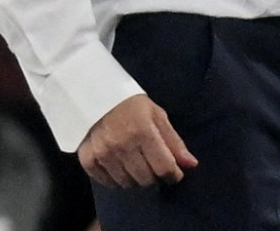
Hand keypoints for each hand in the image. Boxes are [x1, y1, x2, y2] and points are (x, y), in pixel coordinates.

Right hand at [77, 94, 197, 188]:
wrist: (96, 94)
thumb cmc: (131, 104)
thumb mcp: (157, 115)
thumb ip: (174, 141)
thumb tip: (191, 164)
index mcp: (143, 131)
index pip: (164, 167)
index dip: (173, 175)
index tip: (174, 173)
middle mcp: (122, 145)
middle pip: (146, 179)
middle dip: (155, 176)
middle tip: (153, 165)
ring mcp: (103, 154)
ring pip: (127, 184)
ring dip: (136, 178)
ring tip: (136, 164)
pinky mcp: (88, 160)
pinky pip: (108, 183)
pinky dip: (116, 180)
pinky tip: (120, 166)